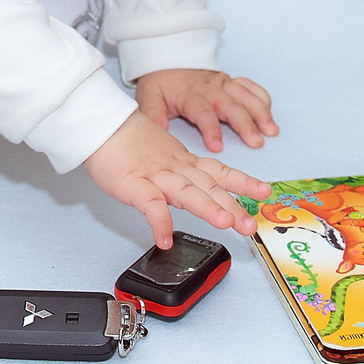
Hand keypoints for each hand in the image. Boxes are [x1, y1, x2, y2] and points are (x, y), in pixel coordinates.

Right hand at [84, 112, 264, 248]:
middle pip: (209, 187)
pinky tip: (164, 239)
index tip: (264, 190)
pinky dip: (159, 222)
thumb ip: (179, 172)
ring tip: (226, 224)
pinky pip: (149, 205)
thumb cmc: (126, 140)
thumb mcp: (162, 154)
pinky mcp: (134, 184)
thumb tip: (193, 188)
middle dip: (233, 205)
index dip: (243, 181)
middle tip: (251, 224)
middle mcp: (176, 169)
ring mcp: (156, 176)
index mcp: (184, 162)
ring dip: (208, 208)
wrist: (100, 124)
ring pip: (187, 192)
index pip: (219, 172)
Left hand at [135, 66, 278, 151]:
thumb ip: (153, 114)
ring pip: (246, 97)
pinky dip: (262, 97)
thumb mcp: (149, 96)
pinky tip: (270, 112)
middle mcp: (211, 89)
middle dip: (245, 124)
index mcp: (191, 95)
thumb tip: (156, 131)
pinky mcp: (231, 81)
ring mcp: (224, 84)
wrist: (168, 57)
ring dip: (261, 113)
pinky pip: (250, 87)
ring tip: (272, 131)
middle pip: (231, 106)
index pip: (203, 113)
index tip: (217, 147)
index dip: (211, 129)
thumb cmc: (161, 82)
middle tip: (256, 142)